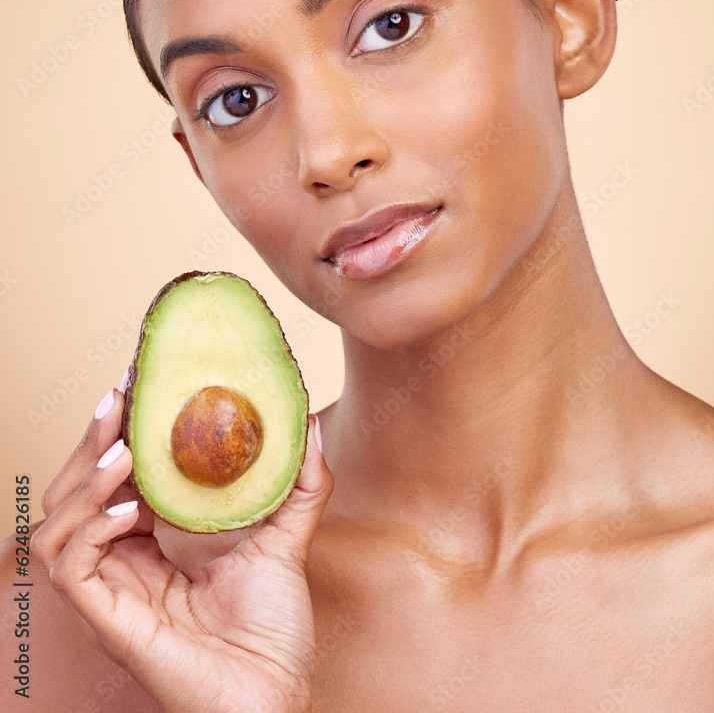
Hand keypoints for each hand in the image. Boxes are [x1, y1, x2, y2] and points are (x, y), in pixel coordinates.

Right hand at [31, 382, 333, 712]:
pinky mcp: (108, 619)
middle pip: (75, 490)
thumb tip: (308, 420)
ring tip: (124, 450)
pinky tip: (127, 508)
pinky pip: (68, 567)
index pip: (117, 474)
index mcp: (154, 539)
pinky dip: (87, 529)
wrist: (275, 694)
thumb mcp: (288, 535)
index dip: (119, 428)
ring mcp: (112, 590)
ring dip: (83, 480)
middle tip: (120, 396)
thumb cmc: (273, 627)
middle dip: (92, 440)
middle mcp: (124, 560)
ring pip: (57, 524)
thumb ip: (299, 480)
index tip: (137, 381)